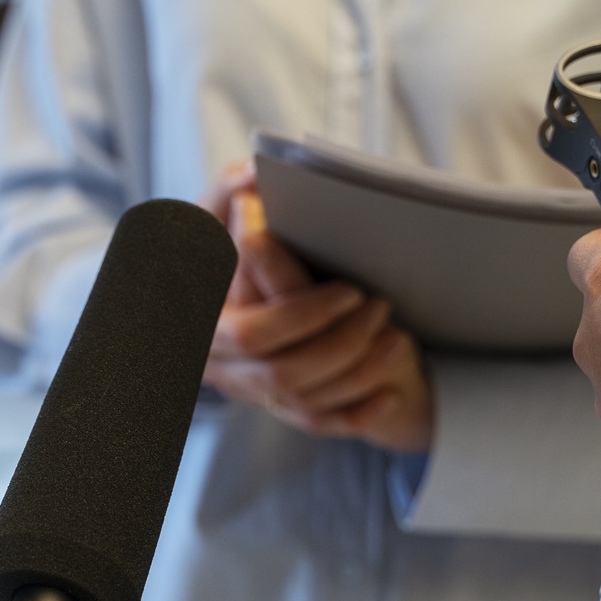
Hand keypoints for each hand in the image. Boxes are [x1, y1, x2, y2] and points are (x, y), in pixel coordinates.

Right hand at [201, 171, 432, 450]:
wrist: (206, 294)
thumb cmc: (213, 241)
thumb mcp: (211, 214)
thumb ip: (227, 192)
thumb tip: (252, 178)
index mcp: (201, 322)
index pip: (254, 333)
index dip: (305, 316)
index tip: (351, 292)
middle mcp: (219, 365)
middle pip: (285, 373)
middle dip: (341, 344)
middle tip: (381, 309)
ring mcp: (246, 389)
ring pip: (305, 400)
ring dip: (357, 373)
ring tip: (399, 339)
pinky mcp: (273, 403)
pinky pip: (316, 422)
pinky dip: (355, 414)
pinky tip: (391, 394)